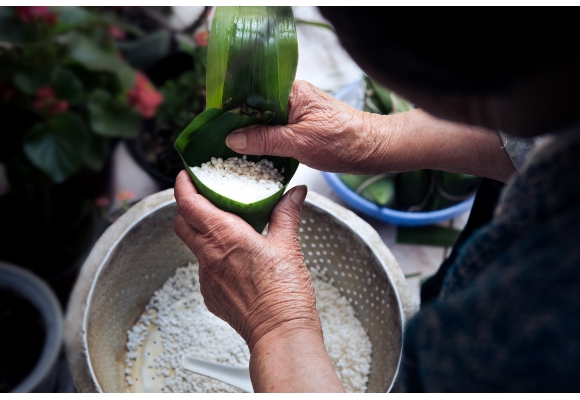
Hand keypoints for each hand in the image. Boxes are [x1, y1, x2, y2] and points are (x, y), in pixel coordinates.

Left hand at [174, 171, 345, 391]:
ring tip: (225, 229)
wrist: (280, 333)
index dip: (183, 186)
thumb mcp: (288, 246)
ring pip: (193, 246)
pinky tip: (236, 260)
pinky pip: (205, 269)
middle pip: (181, 223)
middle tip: (203, 198)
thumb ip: (287, 214)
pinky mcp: (210, 294)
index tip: (187, 175)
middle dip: (187, 207)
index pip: (188, 204)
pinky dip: (214, 258)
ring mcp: (207, 277)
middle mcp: (209, 255)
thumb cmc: (284, 294)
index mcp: (225, 236)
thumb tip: (294, 194)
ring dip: (202, 233)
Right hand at [225, 80, 388, 173]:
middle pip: (256, 108)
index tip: (215, 124)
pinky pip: (276, 132)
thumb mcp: (298, 142)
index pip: (252, 93)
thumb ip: (264, 140)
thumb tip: (232, 139)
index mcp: (291, 92)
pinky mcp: (302, 127)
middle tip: (218, 141)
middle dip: (238, 124)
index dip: (232, 108)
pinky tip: (253, 154)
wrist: (373, 150)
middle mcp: (292, 98)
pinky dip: (265, 142)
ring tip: (230, 150)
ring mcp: (297, 113)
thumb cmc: (343, 141)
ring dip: (251, 135)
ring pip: (265, 122)